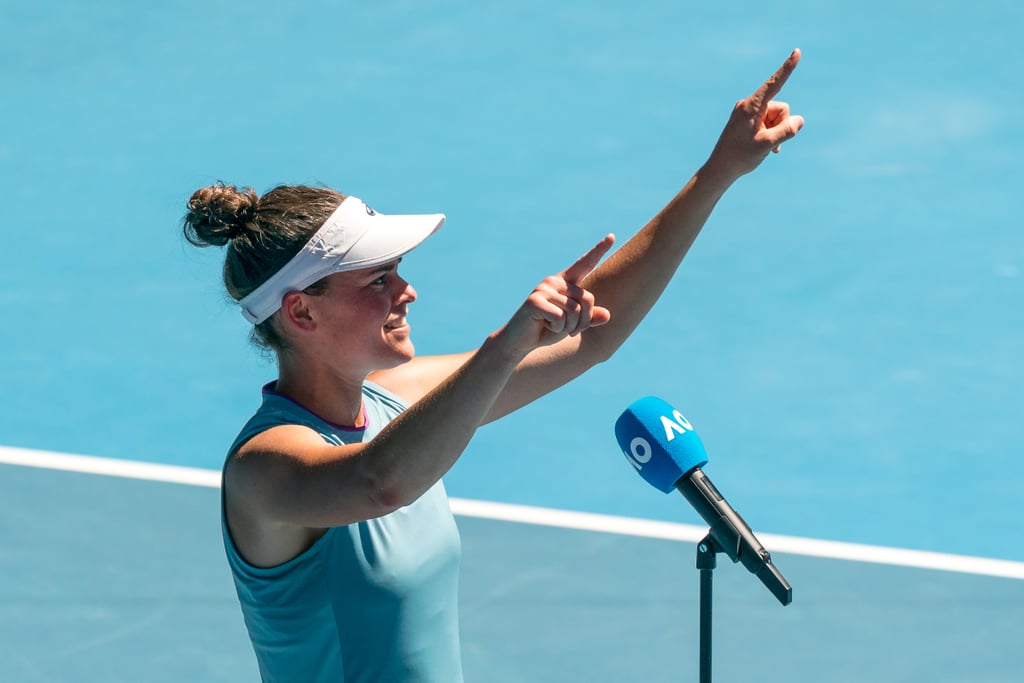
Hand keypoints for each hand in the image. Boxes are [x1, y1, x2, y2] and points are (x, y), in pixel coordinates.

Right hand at [499, 234, 614, 355]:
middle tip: (567, 329)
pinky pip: (560, 318)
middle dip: (582, 322)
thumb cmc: (546, 331)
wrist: (520, 342)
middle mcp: (554, 281)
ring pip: (574, 311)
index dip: (598, 250)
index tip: (612, 236)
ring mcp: (543, 289)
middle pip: (587, 299)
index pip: (585, 264)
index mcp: (565, 282)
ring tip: (552, 326)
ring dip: (568, 327)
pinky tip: (543, 326)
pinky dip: (556, 329)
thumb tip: (607, 315)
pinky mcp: (535, 301)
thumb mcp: (572, 325)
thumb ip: (589, 318)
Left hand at [707, 48, 804, 177]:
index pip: (774, 84)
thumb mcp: (767, 144)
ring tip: (765, 147)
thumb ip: (787, 131)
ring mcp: (748, 113)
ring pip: (776, 117)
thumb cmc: (740, 157)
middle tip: (769, 144)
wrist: (720, 170)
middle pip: (780, 108)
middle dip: (781, 125)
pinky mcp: (748, 121)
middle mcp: (748, 106)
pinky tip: (767, 149)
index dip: (787, 68)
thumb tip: (799, 120)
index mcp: (750, 107)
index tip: (796, 52)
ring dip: (776, 132)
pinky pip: (769, 123)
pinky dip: (771, 135)